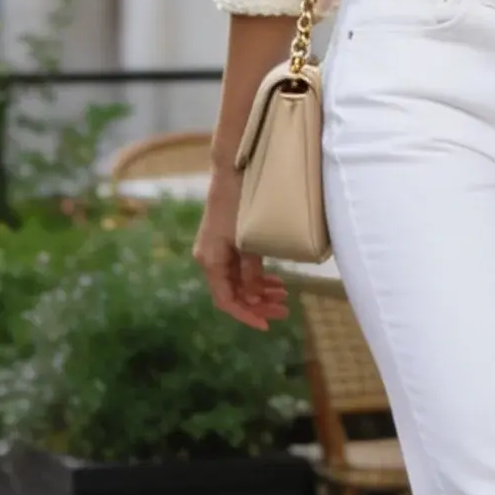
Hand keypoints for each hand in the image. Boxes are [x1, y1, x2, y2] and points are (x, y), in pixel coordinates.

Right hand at [194, 168, 289, 330]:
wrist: (232, 171)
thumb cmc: (240, 203)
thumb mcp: (249, 241)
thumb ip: (251, 271)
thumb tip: (255, 299)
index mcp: (210, 261)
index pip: (226, 300)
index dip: (246, 315)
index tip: (268, 324)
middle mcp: (209, 258)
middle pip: (234, 293)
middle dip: (259, 304)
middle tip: (284, 309)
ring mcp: (217, 250)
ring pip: (239, 281)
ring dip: (260, 291)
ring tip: (284, 297)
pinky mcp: (226, 242)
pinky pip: (240, 268)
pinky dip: (257, 276)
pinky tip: (275, 281)